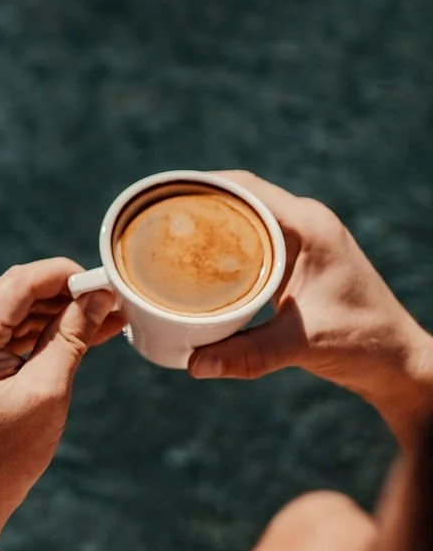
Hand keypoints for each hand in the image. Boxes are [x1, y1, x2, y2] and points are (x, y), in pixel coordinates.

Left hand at [0, 258, 121, 550]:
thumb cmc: (2, 457)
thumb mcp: (46, 392)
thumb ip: (71, 336)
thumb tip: (97, 296)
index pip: (20, 283)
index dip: (67, 276)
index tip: (105, 280)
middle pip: (13, 292)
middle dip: (64, 296)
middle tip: (112, 302)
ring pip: (7, 308)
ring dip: (52, 313)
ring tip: (102, 318)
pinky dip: (31, 330)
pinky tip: (72, 330)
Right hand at [188, 171, 432, 448]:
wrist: (397, 362)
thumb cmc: (362, 344)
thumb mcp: (301, 346)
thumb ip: (247, 355)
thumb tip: (193, 365)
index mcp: (309, 226)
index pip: (246, 187)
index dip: (201, 185)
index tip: (162, 195)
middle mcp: (306, 223)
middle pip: (240, 194)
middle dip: (197, 200)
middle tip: (153, 216)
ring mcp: (304, 238)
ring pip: (245, 214)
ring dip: (210, 219)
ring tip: (166, 232)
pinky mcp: (299, 257)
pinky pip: (253, 235)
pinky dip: (224, 240)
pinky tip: (197, 258)